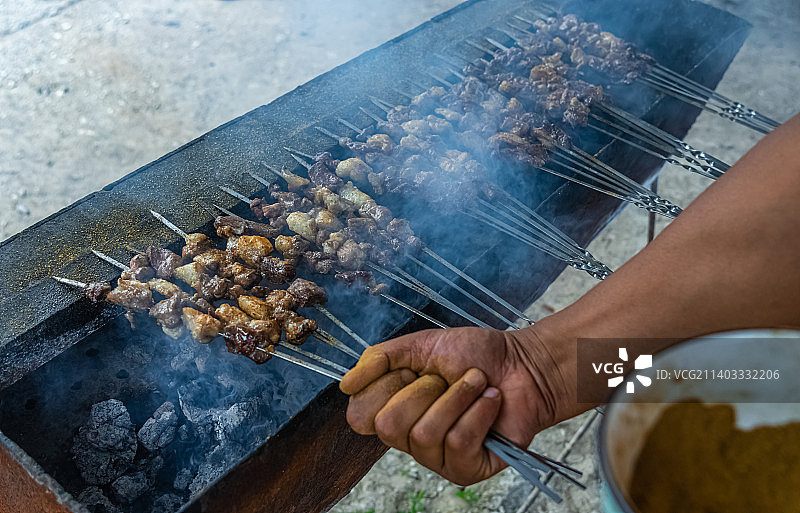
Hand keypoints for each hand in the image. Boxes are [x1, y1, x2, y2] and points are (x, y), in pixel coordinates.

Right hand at [339, 326, 572, 484]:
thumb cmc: (474, 355)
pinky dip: (478, 411)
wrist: (522, 364)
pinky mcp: (466, 469)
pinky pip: (459, 441)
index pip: (359, 415)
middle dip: (424, 389)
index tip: (413, 369)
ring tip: (476, 384)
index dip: (387, 385)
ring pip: (426, 433)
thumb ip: (379, 359)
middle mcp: (409, 439)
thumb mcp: (421, 345)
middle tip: (446, 377)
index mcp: (393, 410)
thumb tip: (344, 384)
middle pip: (389, 425)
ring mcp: (437, 458)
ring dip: (457, 396)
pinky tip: (490, 401)